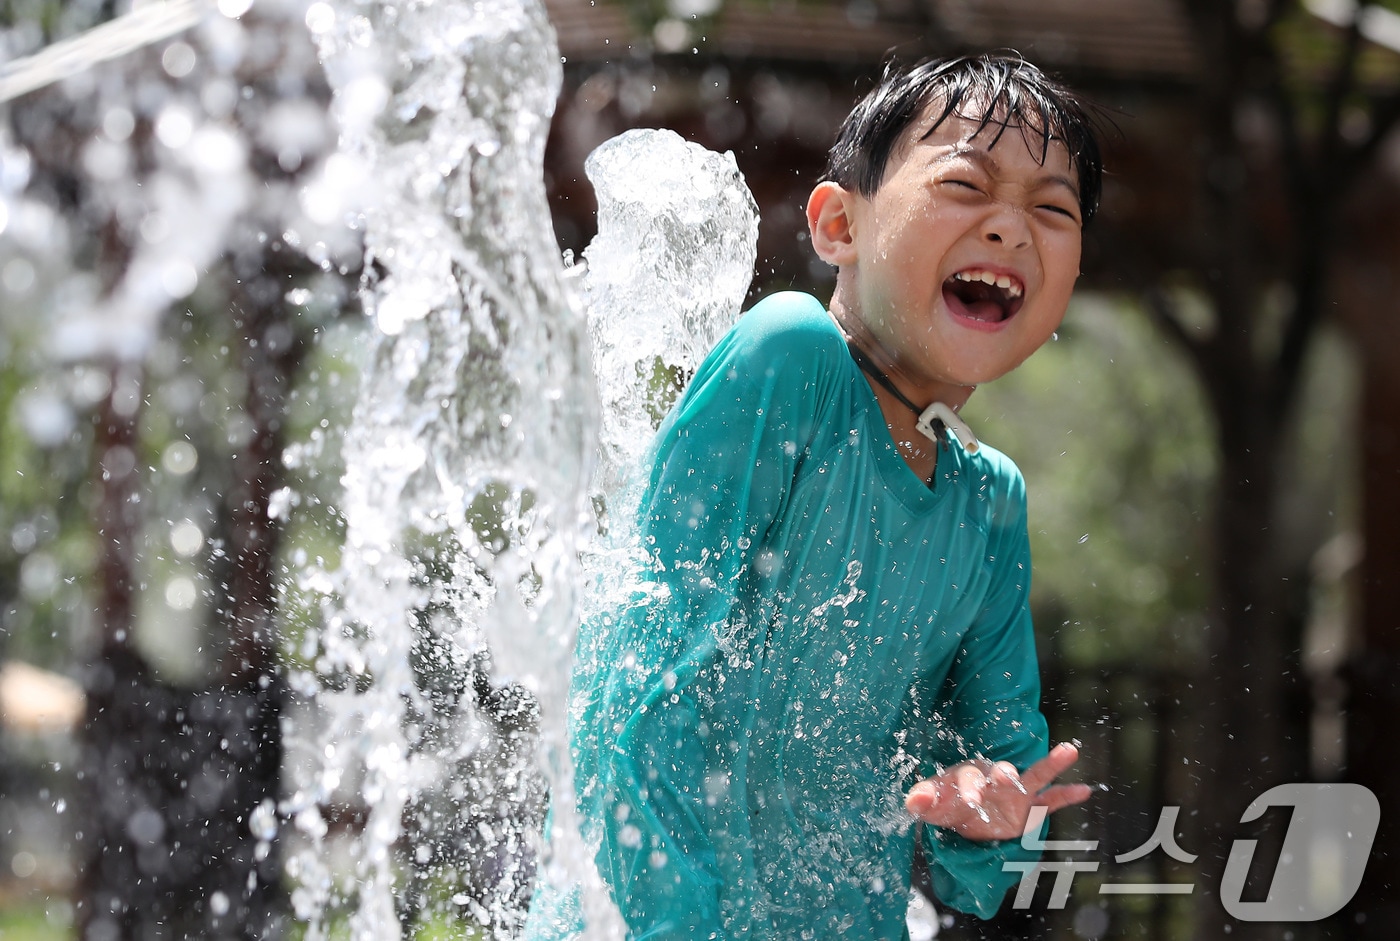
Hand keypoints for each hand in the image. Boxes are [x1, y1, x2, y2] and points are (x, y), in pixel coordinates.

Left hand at [904, 742, 1091, 841]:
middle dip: (1003, 776)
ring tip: (1069, 751)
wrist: (964, 815)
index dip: (969, 789)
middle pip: (1000, 773)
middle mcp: (993, 779)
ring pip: (1033, 776)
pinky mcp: (1029, 808)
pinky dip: (1066, 795)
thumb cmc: (947, 804)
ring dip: (1049, 765)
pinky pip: (1050, 800)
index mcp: (967, 775)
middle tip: (1007, 778)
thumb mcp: (933, 807)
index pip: (968, 778)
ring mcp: (1014, 793)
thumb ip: (923, 802)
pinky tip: (1085, 790)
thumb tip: (913, 799)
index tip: (971, 801)